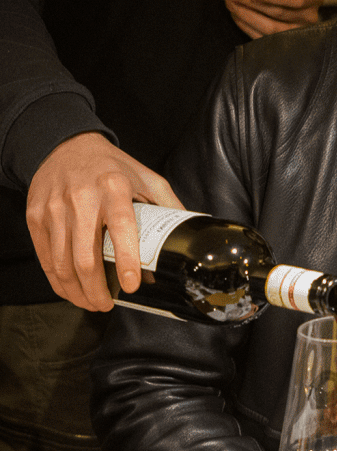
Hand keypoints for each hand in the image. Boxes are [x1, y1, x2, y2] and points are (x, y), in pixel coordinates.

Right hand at [26, 132, 183, 311]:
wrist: (66, 145)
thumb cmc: (110, 166)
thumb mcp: (145, 177)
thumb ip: (167, 205)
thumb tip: (186, 236)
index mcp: (114, 186)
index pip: (121, 227)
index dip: (126, 260)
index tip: (132, 286)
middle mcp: (81, 197)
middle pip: (85, 257)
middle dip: (96, 291)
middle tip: (108, 305)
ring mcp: (54, 208)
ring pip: (62, 264)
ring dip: (77, 292)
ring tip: (91, 302)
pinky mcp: (36, 217)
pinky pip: (46, 258)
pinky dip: (58, 282)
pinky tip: (71, 289)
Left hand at [223, 0, 323, 38]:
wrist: (302, 4)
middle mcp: (310, 17)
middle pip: (278, 13)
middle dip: (251, 2)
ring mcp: (298, 33)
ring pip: (269, 28)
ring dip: (246, 15)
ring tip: (231, 3)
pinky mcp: (285, 43)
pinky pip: (263, 37)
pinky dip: (247, 26)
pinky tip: (237, 16)